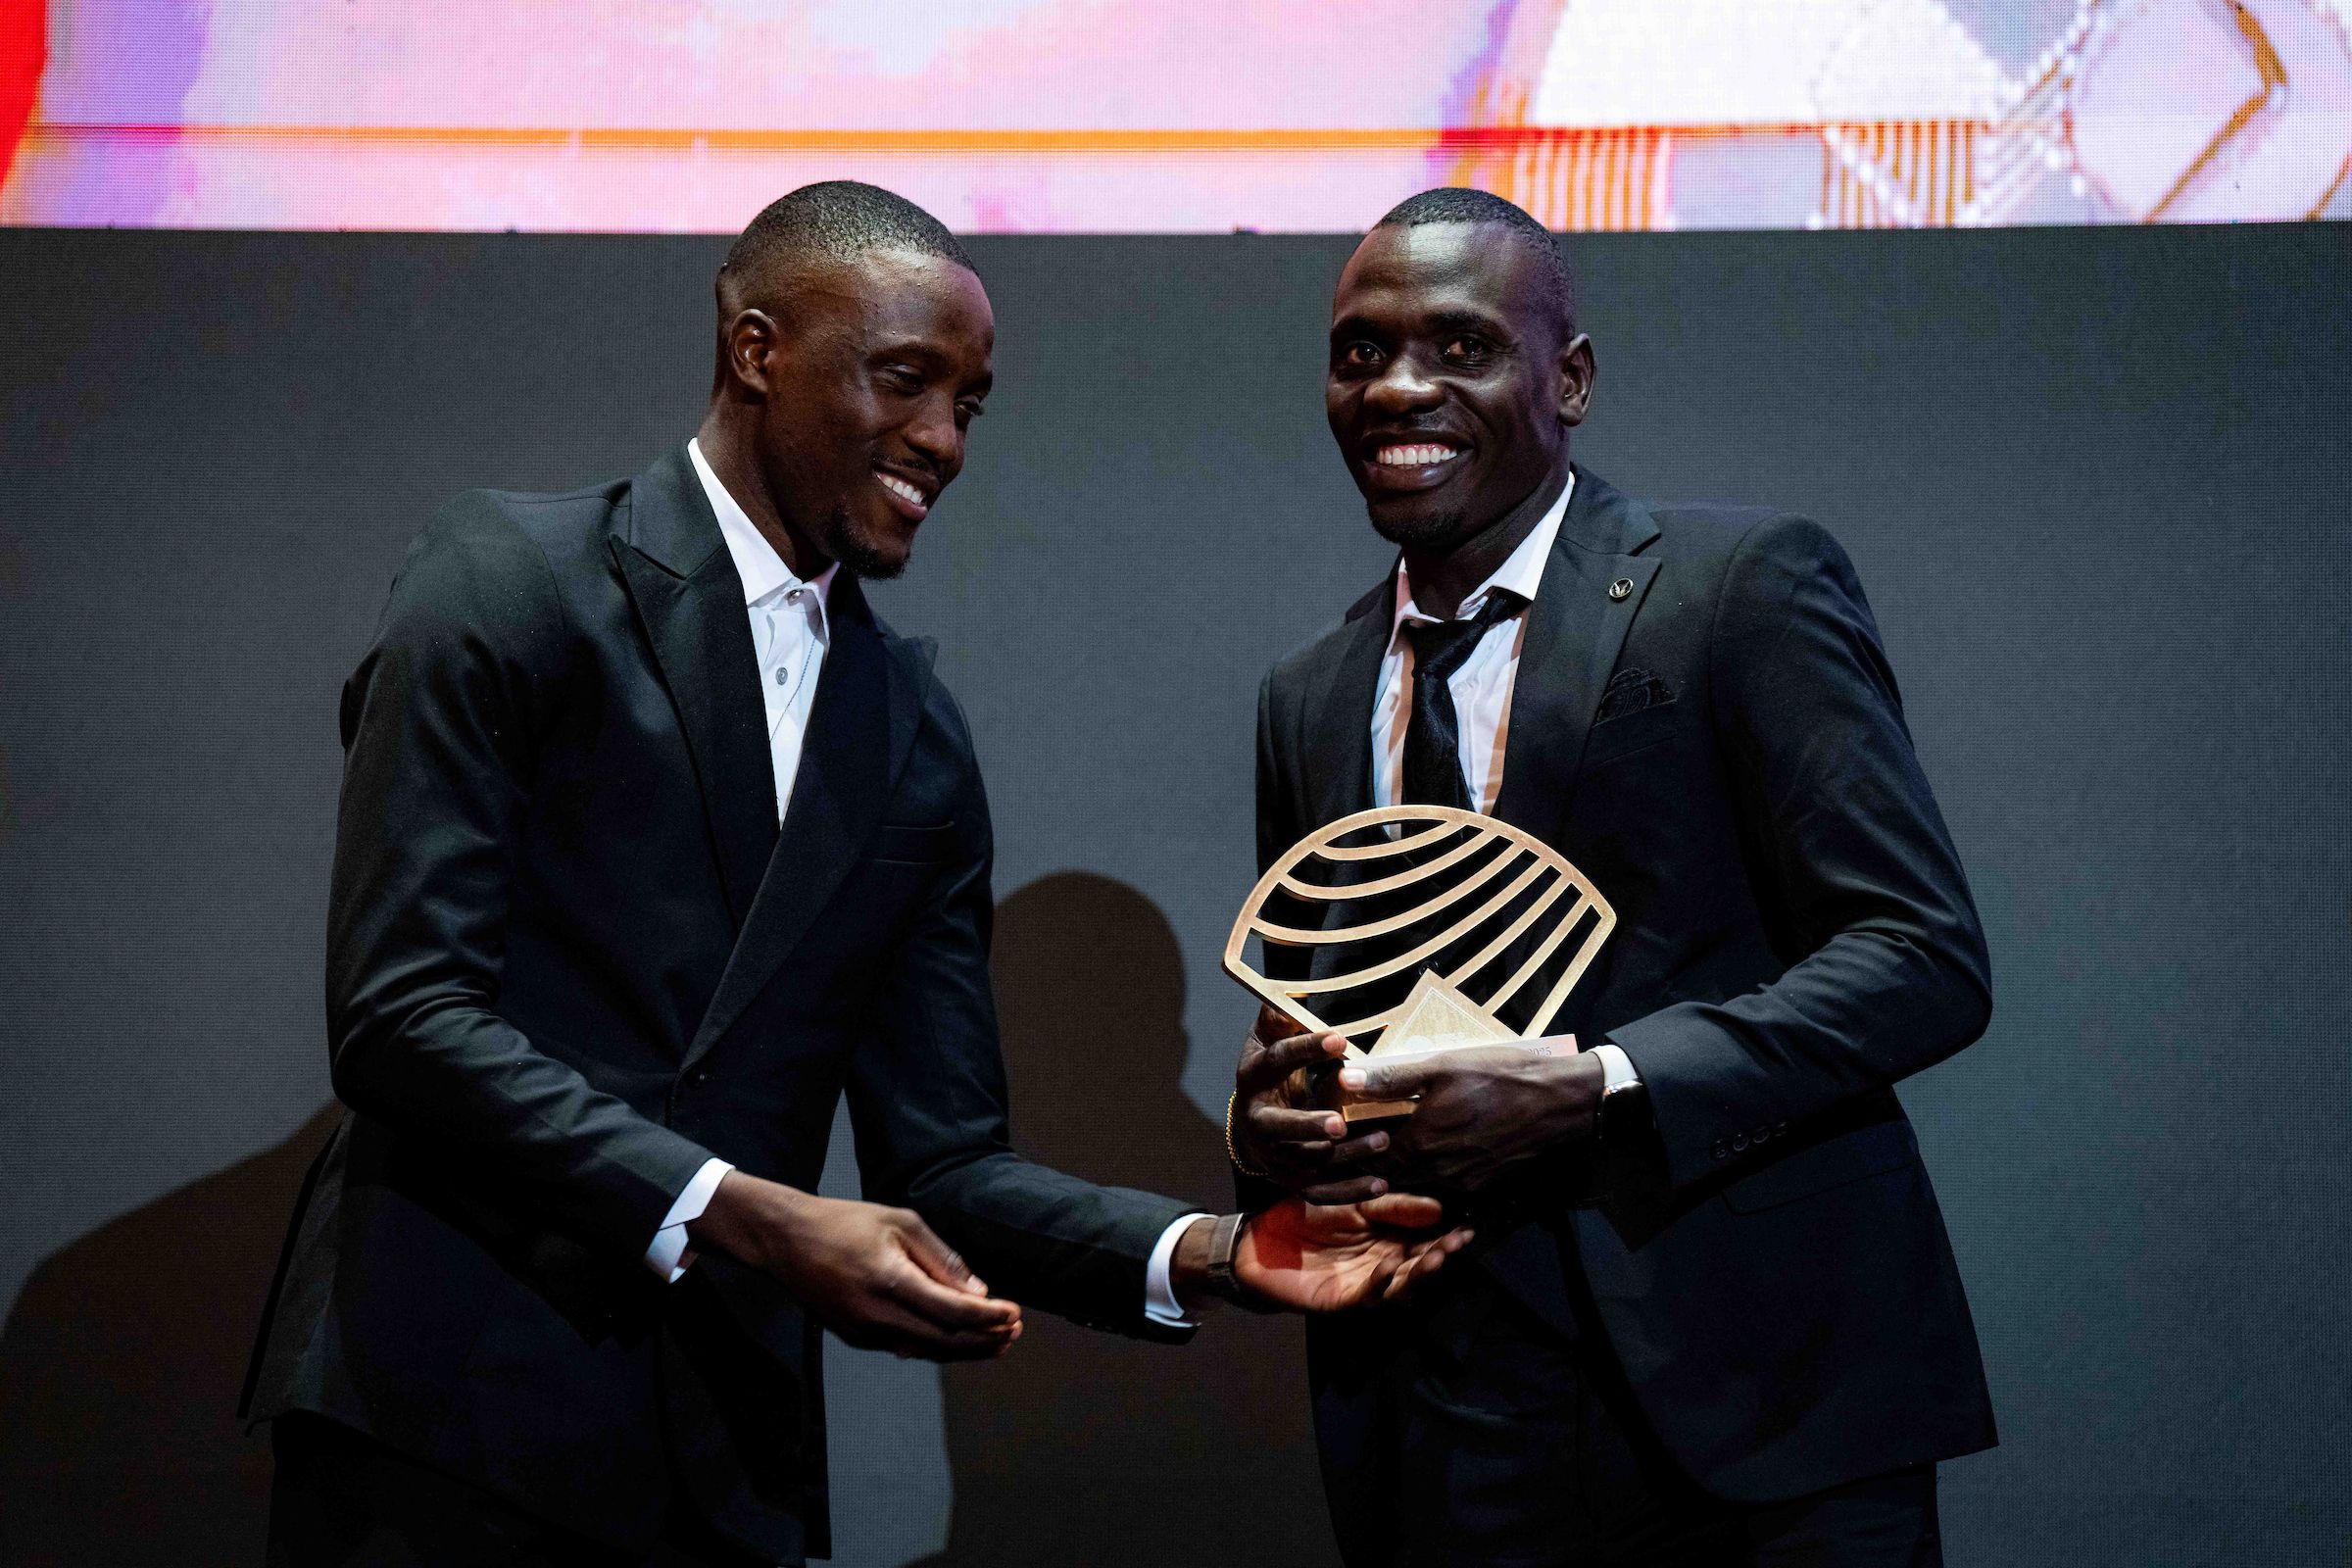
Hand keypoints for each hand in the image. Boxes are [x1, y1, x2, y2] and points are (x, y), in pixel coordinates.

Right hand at [688, 1171, 1021, 1360]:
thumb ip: (942, 1258)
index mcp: (891, 1281)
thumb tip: (978, 1292)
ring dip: (965, 1349)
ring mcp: (864, 1332)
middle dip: (985, 1340)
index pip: (953, 1313)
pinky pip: (905, 1346)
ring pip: (926, 1350)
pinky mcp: (855, 1337)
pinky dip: (936, 1345)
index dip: (989, 1318)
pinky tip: (958, 1339)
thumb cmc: (846, 1222)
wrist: (786, 1240)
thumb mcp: (900, 1222)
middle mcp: (878, 1315)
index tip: (1014, 1312)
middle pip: (945, 1342)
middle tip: (1014, 1333)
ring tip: (998, 1341)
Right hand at [1232, 1004, 1395, 1203]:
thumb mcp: (1267, 1041)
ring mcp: (1276, 1156)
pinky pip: (1323, 1192)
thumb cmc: (1271, 1073)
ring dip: (1345, 1156)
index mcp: (1254, 1079)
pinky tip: (1381, 1184)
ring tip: (1382, 1141)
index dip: (1306, 1048)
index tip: (1340, 1038)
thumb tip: (1289, 993)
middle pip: (1281, 1127)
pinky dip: (1351, 1191)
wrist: (1253, 1128)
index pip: (1277, 1061)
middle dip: (1309, 1125)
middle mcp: (1259, 1122)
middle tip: (1340, 1122)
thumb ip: (1278, 1019)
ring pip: (1308, 1161)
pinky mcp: (1294, 1181)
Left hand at [1233, 1193, 1472, 1311]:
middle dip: (1441, 1253)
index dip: (1445, 1234)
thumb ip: (1390, 1206)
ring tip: (1437, 1255)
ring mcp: (1363, 1286)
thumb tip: (1438, 1207)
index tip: (1468, 1226)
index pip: (1423, 1239)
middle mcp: (1381, 1265)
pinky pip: (1368, 1294)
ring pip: (1400, 1284)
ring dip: (1419, 1271)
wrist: (1258, 1239)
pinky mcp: (1342, 1300)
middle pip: (1418, 1263)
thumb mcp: (1350, 1201)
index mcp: (1386, 1239)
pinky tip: (1390, 1264)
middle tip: (1461, 1241)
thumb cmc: (1303, 1216)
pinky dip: (1381, 1281)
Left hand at [1340, 1044, 1603, 1193]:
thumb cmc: (1498, 1076)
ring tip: (1389, 1150)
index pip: (1369, 1162)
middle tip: (1355, 1148)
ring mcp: (1462, 1184)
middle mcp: (1436, 1173)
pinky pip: (1446, 1188)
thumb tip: (1344, 1080)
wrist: (1558, 1102)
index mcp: (1419, 1145)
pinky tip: (1432, 1154)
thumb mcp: (1441, 1067)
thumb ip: (1391, 1078)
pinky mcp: (1484, 1186)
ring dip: (1400, 1173)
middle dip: (1370, 1167)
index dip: (1350, 1155)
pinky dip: (1431, 1176)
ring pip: (1417, 1185)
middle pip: (1390, 1179)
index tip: (1335, 1145)